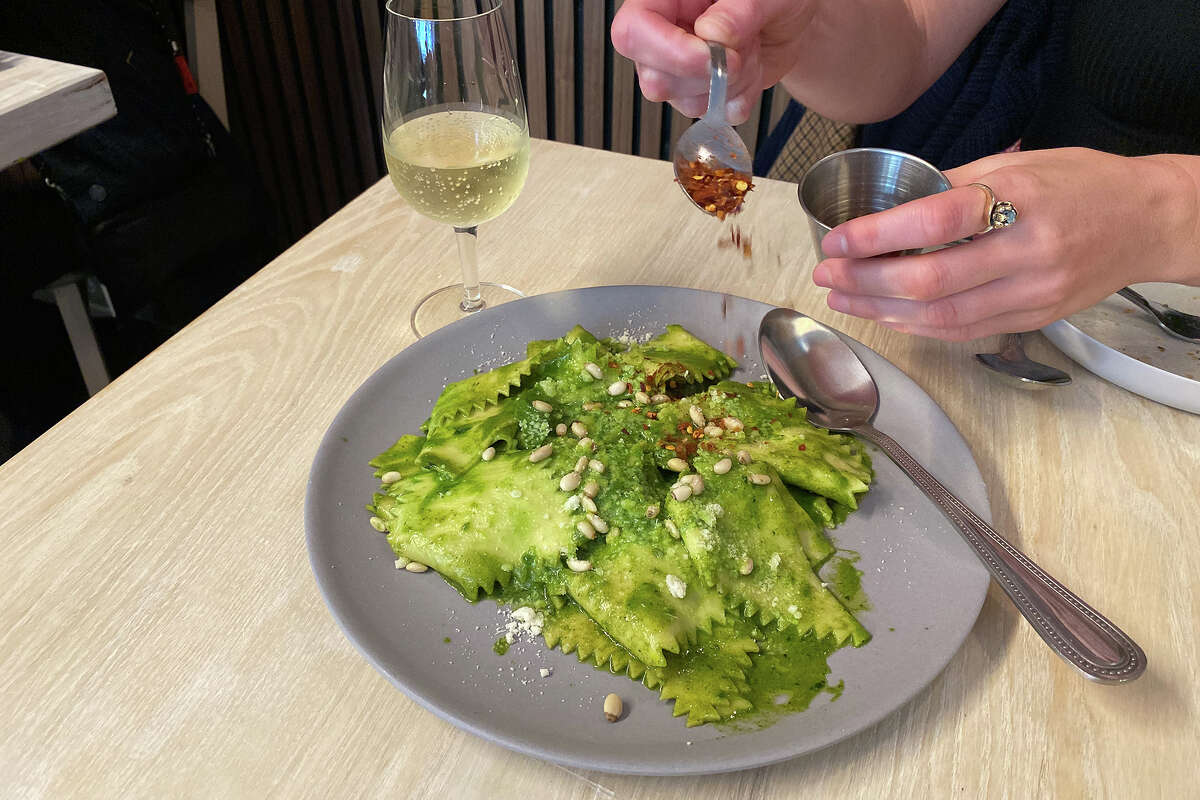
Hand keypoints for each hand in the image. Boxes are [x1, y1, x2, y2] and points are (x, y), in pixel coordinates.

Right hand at [610, 0, 810, 122]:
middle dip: (705, 76)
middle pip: (653, 78)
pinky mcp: (700, 92)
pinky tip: (750, 71)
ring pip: (683, 101)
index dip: (667, 51)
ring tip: (749, 52)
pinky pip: (711, 114)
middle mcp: (665, 34)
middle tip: (738, 56)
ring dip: (729, 85)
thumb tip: (712, 33)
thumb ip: (737, 10)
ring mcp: (679, 68)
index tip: (709, 56)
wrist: (790, 16)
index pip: (632, 31)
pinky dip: (739, 99)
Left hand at [812, 148, 1199, 340]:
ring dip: (881, 309)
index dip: (878, 235)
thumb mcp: (1020, 162)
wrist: (1149, 221)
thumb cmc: (1082, 182)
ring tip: (842, 296)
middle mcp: (1028, 251)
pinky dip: (916, 325)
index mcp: (1021, 198)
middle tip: (826, 272)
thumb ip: (955, 186)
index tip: (837, 240)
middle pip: (930, 280)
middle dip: (866, 280)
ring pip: (941, 316)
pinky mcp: (1034, 319)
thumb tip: (891, 207)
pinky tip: (885, 313)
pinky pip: (962, 331)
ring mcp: (1033, 292)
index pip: (936, 220)